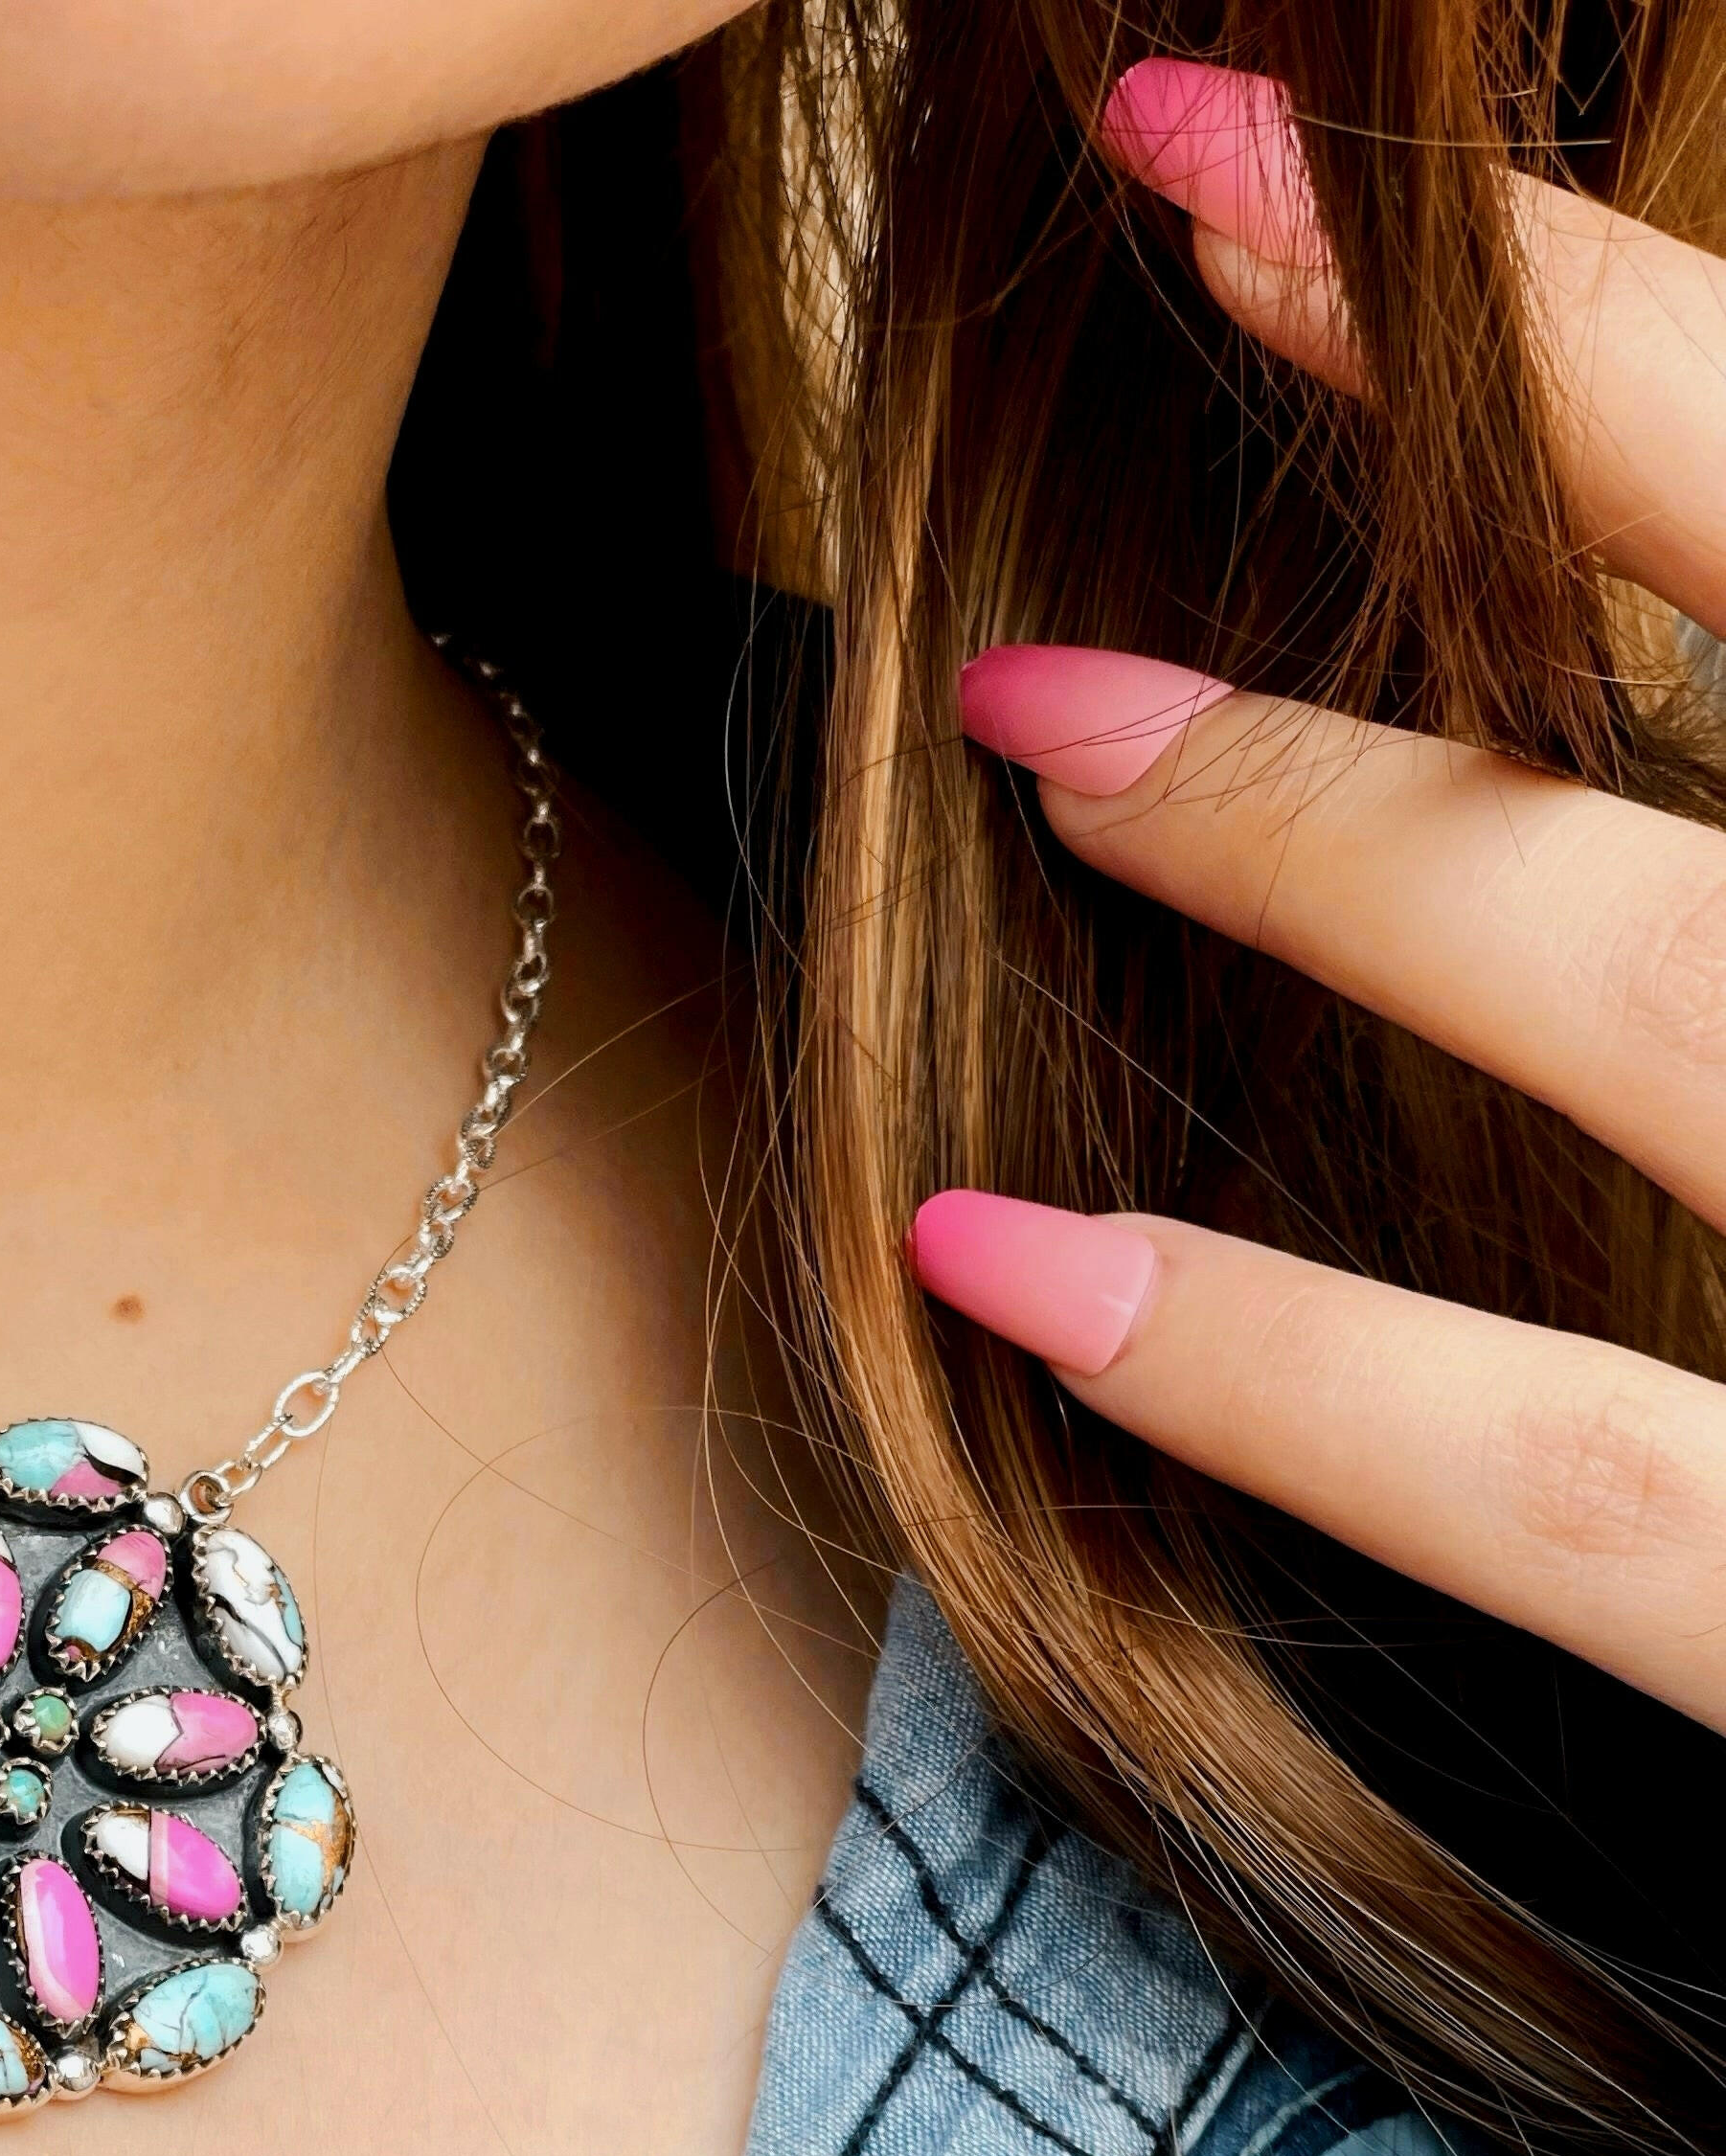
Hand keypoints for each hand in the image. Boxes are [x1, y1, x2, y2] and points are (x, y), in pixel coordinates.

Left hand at [909, 56, 1725, 1738]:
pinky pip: (1575, 1480)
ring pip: (1692, 992)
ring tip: (1032, 710)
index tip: (1357, 174)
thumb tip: (1620, 762)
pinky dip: (1281, 1365)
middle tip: (1172, 202)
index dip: (1650, 338)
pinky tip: (1000, 1263)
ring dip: (1346, 831)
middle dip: (1533, 395)